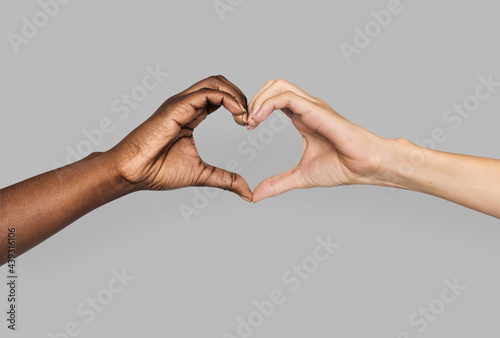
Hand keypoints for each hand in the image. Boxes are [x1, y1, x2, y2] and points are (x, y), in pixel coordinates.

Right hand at [109, 76, 252, 200]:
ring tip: (246, 116)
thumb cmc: (158, 171)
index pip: (219, 97)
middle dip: (241, 96)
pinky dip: (228, 99)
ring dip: (236, 95)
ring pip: (215, 82)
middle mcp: (185, 104)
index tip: (248, 124)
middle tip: (251, 118)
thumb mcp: (202, 174)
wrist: (134, 172)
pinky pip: (207, 93)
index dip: (238, 106)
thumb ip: (225, 179)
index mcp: (190, 115)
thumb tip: (247, 192)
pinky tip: (238, 114)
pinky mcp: (177, 106)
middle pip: (219, 83)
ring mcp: (180, 103)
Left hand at [247, 79, 393, 201]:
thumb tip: (256, 195)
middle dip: (254, 99)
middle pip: (273, 85)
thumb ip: (278, 183)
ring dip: (258, 100)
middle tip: (245, 122)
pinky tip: (258, 120)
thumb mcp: (300, 176)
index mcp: (302, 117)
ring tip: (250, 121)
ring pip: (278, 85)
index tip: (246, 128)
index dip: (256, 109)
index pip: (274, 99)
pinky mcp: (317, 110)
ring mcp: (312, 106)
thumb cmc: (342, 167)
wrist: (365, 167)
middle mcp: (307, 107)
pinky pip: (287, 97)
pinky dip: (267, 104)